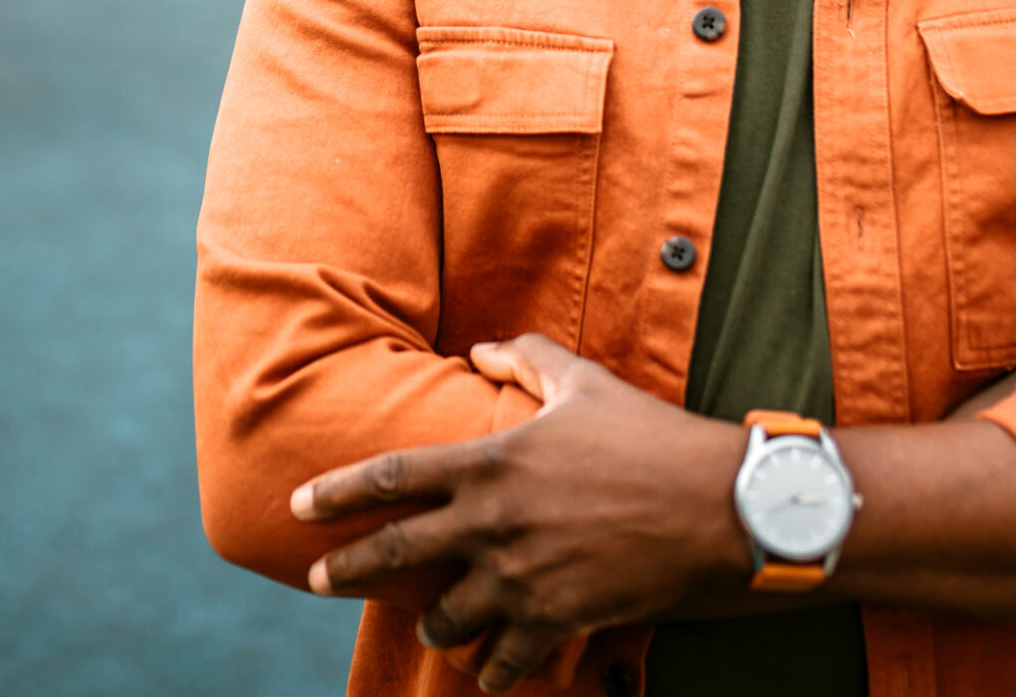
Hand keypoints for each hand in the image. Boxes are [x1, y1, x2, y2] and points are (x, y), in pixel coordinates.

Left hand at [290, 334, 752, 691]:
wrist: (718, 506)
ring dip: (436, 625)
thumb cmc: (651, 436)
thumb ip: (527, 357)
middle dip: (347, 570)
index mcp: (490, 462)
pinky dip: (493, 670)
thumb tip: (483, 350)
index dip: (336, 492)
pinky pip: (505, 662)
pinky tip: (489, 672)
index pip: (390, 477)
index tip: (298, 505)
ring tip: (435, 628)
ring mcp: (522, 578)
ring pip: (447, 619)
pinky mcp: (558, 620)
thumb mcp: (585, 383)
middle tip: (317, 581)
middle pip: (396, 554)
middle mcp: (492, 523)